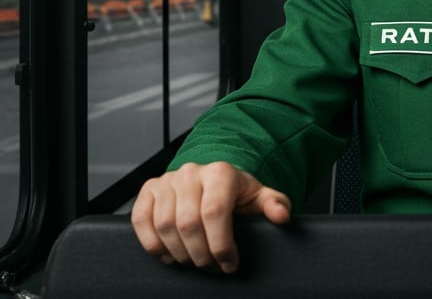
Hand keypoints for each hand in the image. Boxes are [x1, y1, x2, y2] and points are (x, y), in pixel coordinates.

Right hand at [131, 161, 291, 272]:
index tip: (229, 263)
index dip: (221, 244)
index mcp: (220, 172)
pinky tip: (169, 255)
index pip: (215, 212)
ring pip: (164, 225)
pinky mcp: (148, 190)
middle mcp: (191, 173)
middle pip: (188, 223)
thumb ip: (275, 204)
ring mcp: (167, 180)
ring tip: (193, 262)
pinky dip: (153, 244)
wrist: (212, 180)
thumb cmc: (236, 193)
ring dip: (178, 252)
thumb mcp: (259, 197)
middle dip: (200, 254)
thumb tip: (282, 216)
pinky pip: (141, 221)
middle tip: (211, 267)